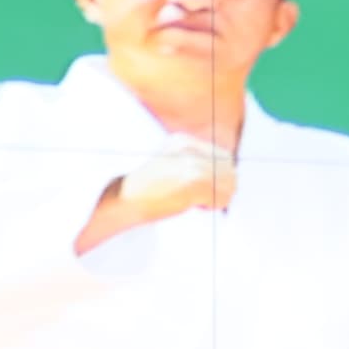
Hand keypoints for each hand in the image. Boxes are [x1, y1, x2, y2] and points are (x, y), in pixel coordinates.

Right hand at [81, 136, 235, 249]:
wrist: (120, 199)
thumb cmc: (141, 190)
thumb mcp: (166, 166)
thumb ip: (190, 164)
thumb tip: (222, 178)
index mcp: (183, 141)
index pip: (221, 154)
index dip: (220, 174)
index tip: (207, 189)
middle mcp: (190, 148)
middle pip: (229, 166)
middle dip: (222, 185)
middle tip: (204, 199)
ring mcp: (192, 164)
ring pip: (228, 182)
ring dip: (219, 197)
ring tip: (200, 204)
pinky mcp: (193, 183)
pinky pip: (220, 197)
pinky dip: (212, 207)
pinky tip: (196, 207)